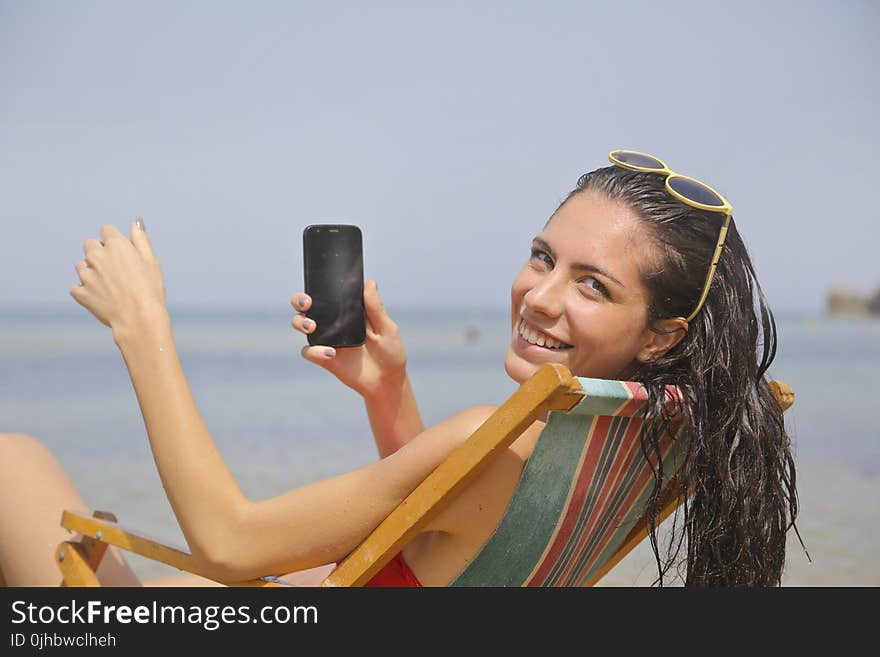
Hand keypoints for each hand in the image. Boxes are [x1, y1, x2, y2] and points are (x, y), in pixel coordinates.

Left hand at [70, 219, 165, 333]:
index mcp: (116, 245)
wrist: (139, 319)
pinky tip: (100, 297)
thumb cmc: (150, 289)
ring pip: (81, 266)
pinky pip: (76, 287)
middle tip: (115, 269)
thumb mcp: (151, 261)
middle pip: (90, 245)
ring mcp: (87, 275)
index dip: (114, 240)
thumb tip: (136, 221)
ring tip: (108, 285)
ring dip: (91, 271)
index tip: (123, 253)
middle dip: (99, 253)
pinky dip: (84, 291)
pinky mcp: (80, 293)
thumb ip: (141, 239)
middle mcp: (97, 256)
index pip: (106, 230)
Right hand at [291, 280, 406, 399]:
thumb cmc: (390, 352)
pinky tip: (331, 353)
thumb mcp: (386, 329)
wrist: (387, 381)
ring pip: (302, 325)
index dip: (317, 286)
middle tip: (308, 304)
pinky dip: (315, 351)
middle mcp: (333, 323)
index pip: (328, 294)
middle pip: (306, 307)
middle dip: (299, 300)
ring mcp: (327, 340)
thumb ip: (376, 308)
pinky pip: (309, 351)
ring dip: (301, 322)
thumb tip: (370, 283)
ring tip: (312, 327)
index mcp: (348, 311)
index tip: (318, 283)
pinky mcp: (324, 358)